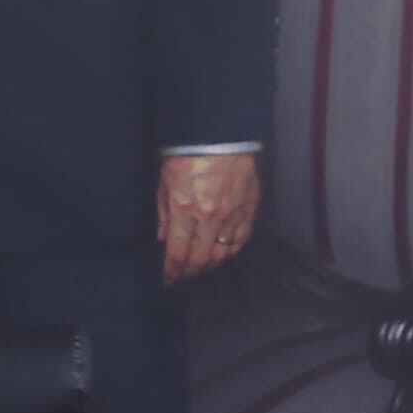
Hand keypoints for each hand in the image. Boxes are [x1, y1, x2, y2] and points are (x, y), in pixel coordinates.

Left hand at [158, 151, 259, 283]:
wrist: (220, 132)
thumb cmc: (187, 152)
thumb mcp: (165, 180)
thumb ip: (164, 213)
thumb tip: (163, 238)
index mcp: (185, 208)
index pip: (178, 252)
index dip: (172, 271)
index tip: (168, 280)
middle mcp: (209, 216)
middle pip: (200, 258)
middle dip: (190, 271)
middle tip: (184, 276)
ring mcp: (232, 213)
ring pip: (222, 253)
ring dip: (211, 265)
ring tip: (203, 268)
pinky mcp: (248, 207)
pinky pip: (241, 238)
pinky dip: (231, 250)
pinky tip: (224, 254)